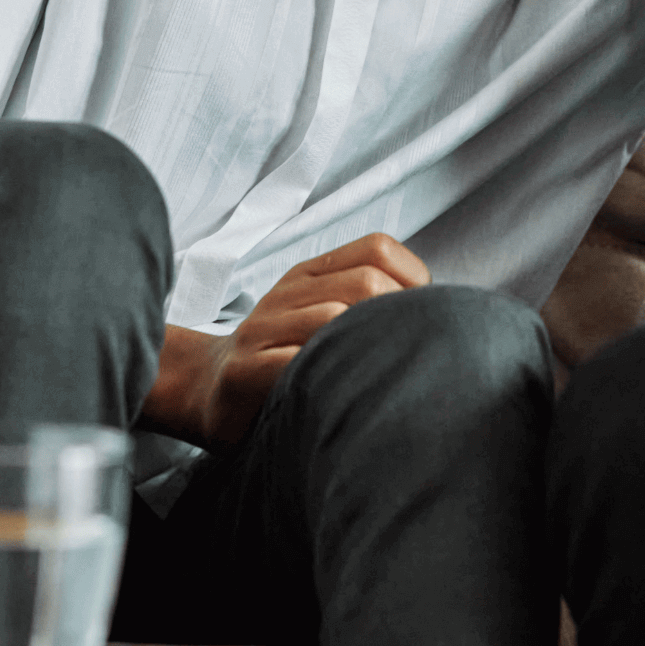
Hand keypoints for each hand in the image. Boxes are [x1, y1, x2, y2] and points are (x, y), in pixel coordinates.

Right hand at [144, 234, 430, 447]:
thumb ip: (367, 301)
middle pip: (366, 283)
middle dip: (396, 319)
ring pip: (334, 319)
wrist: (206, 388)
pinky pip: (296, 364)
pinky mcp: (245, 371)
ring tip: (380, 378)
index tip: (416, 321)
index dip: (412, 281)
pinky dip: (328, 377)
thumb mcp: (319, 312)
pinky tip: (342, 396)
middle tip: (403, 356)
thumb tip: (438, 310)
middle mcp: (288, 292)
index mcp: (311, 273)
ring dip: (368, 350)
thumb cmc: (281, 355)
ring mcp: (263, 328)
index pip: (378, 248)